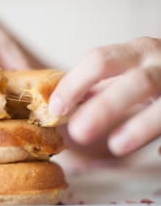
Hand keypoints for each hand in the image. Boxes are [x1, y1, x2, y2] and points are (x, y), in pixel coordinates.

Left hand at [49, 37, 160, 155]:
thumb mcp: (125, 69)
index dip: (74, 84)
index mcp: (135, 52)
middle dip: (104, 108)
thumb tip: (60, 103)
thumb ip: (97, 83)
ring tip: (115, 146)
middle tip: (78, 132)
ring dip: (139, 127)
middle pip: (135, 82)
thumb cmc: (149, 70)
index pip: (99, 61)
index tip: (56, 108)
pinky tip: (158, 154)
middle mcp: (160, 63)